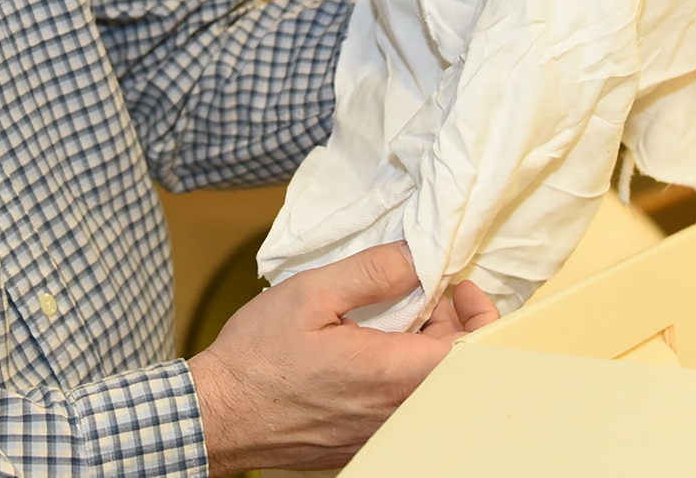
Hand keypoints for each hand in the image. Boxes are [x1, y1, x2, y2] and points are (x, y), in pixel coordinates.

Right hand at [187, 243, 498, 474]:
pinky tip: (370, 352)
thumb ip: (373, 271)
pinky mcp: (361, 442)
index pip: (473, 354)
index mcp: (392, 376)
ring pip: (428, 388)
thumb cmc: (257, 357)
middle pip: (455, 370)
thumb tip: (418, 254)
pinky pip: (401, 406)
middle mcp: (395, 413)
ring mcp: (380, 433)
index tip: (458, 287)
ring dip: (424, 349)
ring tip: (393, 317)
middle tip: (423, 292)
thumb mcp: (312, 293)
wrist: (215, 415)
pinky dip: (400, 374)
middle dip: (450, 325)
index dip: (480, 315)